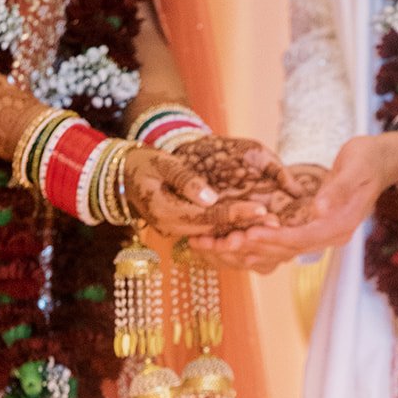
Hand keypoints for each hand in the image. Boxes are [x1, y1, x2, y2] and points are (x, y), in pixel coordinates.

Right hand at [122, 146, 270, 237]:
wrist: (121, 176)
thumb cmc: (142, 163)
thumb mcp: (161, 163)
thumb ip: (185, 180)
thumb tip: (210, 197)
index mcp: (166, 212)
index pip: (208, 216)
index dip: (236, 213)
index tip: (262, 210)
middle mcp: (172, 228)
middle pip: (215, 230)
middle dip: (246, 227)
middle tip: (276, 223)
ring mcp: (176, 231)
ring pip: (214, 235)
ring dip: (241, 231)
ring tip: (271, 227)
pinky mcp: (182, 229)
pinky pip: (209, 232)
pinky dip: (229, 230)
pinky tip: (252, 226)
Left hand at [191, 132, 397, 268]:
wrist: (379, 162)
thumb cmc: (368, 160)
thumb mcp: (356, 167)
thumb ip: (338, 189)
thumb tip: (319, 209)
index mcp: (340, 225)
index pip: (302, 238)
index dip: (275, 238)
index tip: (248, 234)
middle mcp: (329, 235)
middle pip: (286, 248)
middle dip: (253, 246)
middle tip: (221, 244)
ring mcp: (320, 233)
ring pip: (281, 249)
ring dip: (250, 248)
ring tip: (217, 245)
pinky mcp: (310, 228)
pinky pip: (282, 241)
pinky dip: (258, 241)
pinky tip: (234, 239)